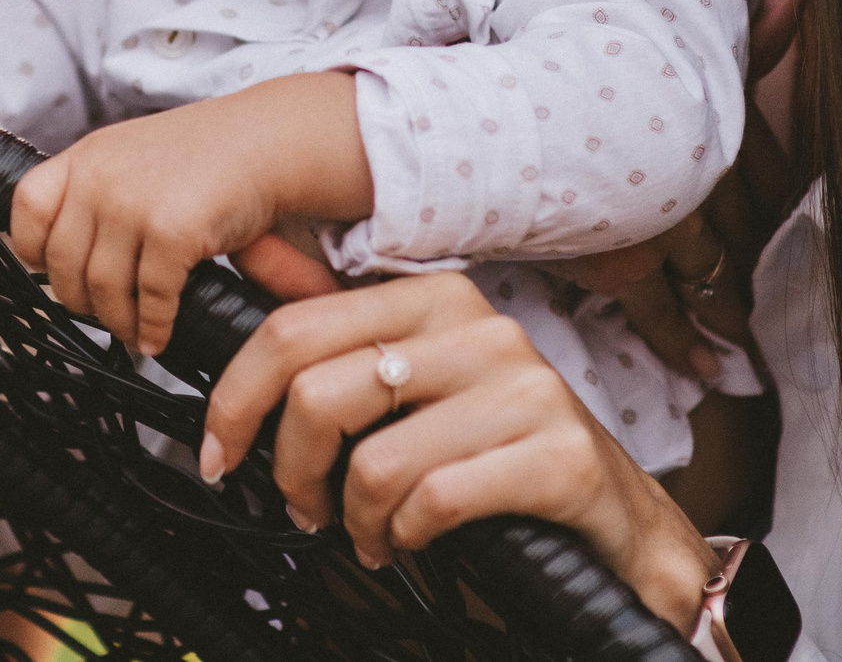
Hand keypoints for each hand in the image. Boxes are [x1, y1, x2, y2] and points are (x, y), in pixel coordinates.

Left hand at [9, 75, 372, 356]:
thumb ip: (97, 192)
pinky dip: (154, 326)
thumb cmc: (211, 155)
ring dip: (120, 323)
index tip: (57, 273)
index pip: (26, 209)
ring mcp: (132, 203)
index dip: (35, 251)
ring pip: (102, 291)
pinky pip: (150, 299)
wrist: (271, 141)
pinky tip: (161, 333)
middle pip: (64, 265)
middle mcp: (100, 176)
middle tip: (107, 316)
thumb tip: (61, 262)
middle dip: (84, 303)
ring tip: (137, 332)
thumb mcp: (134, 156)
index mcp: (87, 155)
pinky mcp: (170, 231)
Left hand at [199, 271, 717, 629]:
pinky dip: (403, 537)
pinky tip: (411, 542)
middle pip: (321, 392)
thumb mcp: (422, 385)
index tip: (220, 450)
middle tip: (300, 508)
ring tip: (368, 535)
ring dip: (352, 521)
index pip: (297, 327)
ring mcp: (526, 389)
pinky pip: (433, 502)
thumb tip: (248, 311)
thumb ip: (344, 350)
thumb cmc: (504, 452)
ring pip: (373, 460)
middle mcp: (482, 330)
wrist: (621, 521)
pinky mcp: (557, 456)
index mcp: (437, 299)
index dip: (237, 397)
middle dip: (289, 470)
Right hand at [543, 0, 803, 376]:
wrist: (517, 108)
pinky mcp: (624, 265)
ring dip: (733, 308)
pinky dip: (687, 345)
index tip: (790, 219)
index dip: (782, 200)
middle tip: (778, 292)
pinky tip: (710, 371)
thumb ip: (758, 18)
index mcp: (718, 120)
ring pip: (716, 276)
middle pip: (747, 230)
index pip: (771, 172)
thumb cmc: (586, 57)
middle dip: (762, 259)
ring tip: (748, 338)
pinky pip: (664, 316)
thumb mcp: (681, 30)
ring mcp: (667, 226)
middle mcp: (703, 177)